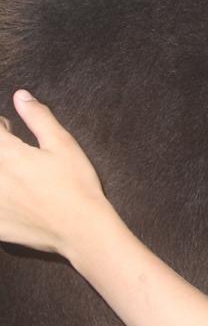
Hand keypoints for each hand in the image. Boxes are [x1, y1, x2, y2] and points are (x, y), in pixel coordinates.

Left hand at [0, 90, 110, 254]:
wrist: (81, 229)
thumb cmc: (77, 186)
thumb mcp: (63, 145)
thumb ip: (39, 118)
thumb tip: (20, 96)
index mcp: (7, 154)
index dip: (1, 126)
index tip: (9, 129)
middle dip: (1, 148)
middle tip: (14, 152)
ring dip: (3, 172)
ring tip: (16, 175)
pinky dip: (2, 199)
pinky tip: (15, 199)